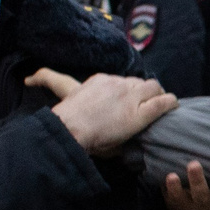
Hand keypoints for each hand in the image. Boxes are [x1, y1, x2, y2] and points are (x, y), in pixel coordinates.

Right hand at [24, 69, 177, 153]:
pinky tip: (173, 106)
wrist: (69, 129)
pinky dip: (170, 103)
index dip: (125, 87)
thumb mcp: (64, 98)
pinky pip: (162, 102)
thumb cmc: (65, 123)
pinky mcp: (140, 112)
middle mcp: (116, 84)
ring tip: (161, 104)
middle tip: (146, 102)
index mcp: (98, 80)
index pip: (116, 79)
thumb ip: (65, 92)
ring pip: (152, 88)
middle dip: (142, 91)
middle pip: (137, 81)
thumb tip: (35, 82)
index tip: (125, 95)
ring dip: (156, 94)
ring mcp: (129, 97)